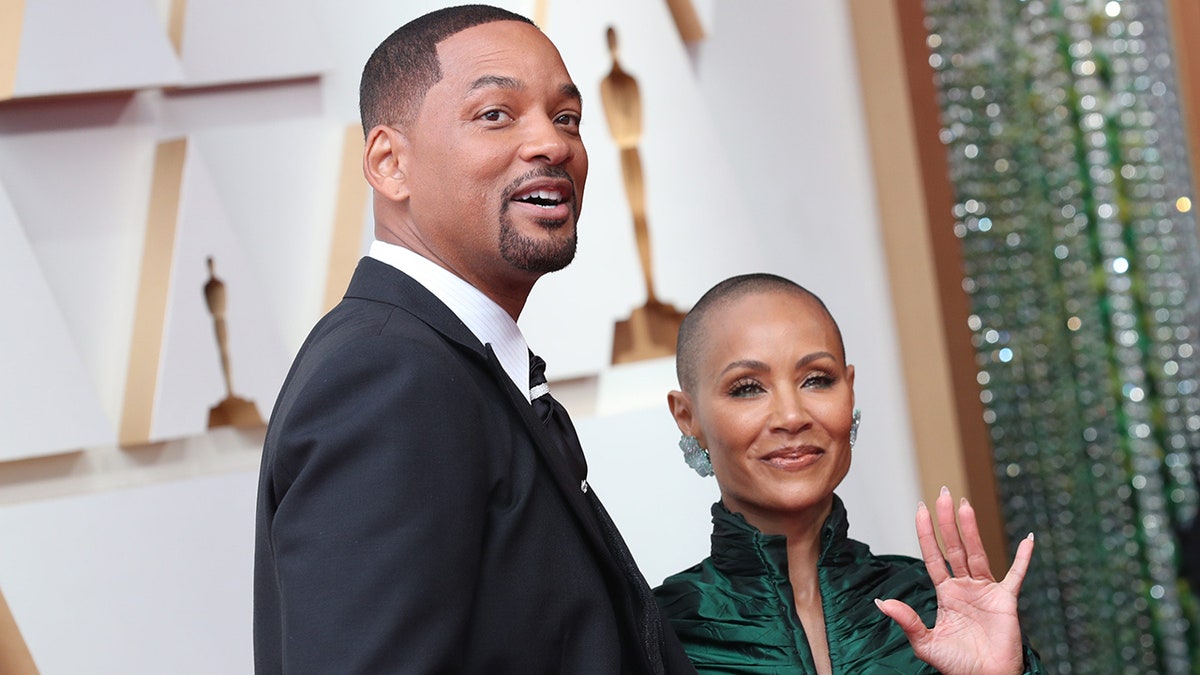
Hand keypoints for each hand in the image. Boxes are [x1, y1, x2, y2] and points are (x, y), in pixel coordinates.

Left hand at [875, 487, 1033, 674]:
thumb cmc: (957, 666)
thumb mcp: (925, 643)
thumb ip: (906, 620)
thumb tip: (880, 602)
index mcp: (945, 594)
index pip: (934, 556)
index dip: (927, 533)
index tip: (920, 509)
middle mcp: (965, 587)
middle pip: (955, 547)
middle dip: (948, 521)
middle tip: (943, 493)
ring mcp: (986, 591)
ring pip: (978, 553)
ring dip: (972, 529)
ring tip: (965, 505)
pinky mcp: (1006, 601)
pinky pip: (1016, 575)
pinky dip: (1023, 558)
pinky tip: (1028, 539)